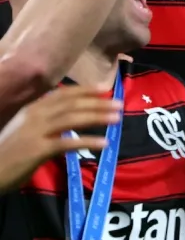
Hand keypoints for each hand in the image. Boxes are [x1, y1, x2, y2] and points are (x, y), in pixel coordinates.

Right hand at [0, 85, 119, 192]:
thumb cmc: (9, 151)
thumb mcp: (27, 130)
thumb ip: (46, 121)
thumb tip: (71, 116)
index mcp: (32, 109)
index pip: (62, 94)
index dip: (85, 90)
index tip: (105, 88)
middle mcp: (34, 115)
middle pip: (71, 104)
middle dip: (97, 103)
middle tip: (120, 104)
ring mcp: (35, 131)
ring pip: (71, 119)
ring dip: (97, 117)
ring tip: (117, 119)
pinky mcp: (38, 149)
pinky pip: (68, 143)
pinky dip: (87, 141)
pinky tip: (104, 143)